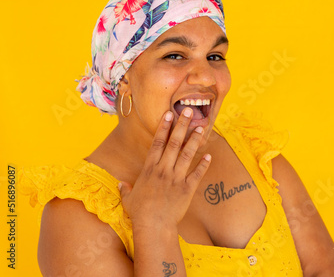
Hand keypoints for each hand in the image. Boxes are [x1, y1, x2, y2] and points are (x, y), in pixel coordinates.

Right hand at [119, 108, 210, 230]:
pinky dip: (203, 165)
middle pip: (174, 143)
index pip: (157, 143)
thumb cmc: (140, 213)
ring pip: (186, 155)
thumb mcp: (128, 199)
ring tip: (202, 127)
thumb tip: (120, 185)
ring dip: (194, 140)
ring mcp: (176, 178)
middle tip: (189, 112)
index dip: (164, 127)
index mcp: (149, 169)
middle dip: (182, 126)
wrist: (153, 226)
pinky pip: (197, 174)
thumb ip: (125, 190)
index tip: (169, 114)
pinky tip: (209, 155)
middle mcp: (163, 170)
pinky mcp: (187, 189)